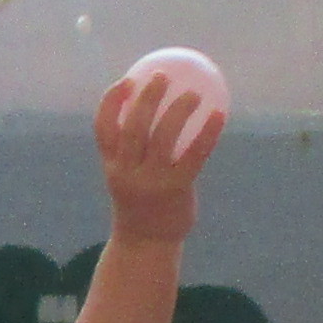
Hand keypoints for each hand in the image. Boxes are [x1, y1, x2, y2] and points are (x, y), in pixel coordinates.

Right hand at [91, 61, 222, 240]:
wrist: (146, 245)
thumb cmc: (140, 205)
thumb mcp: (126, 179)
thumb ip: (133, 153)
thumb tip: (155, 113)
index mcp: (111, 166)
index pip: (103, 129)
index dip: (112, 102)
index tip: (127, 81)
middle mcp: (126, 172)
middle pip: (133, 128)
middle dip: (146, 99)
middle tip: (162, 76)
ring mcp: (151, 182)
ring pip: (162, 138)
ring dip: (177, 110)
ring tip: (193, 94)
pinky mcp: (176, 190)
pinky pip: (194, 155)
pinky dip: (207, 133)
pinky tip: (219, 115)